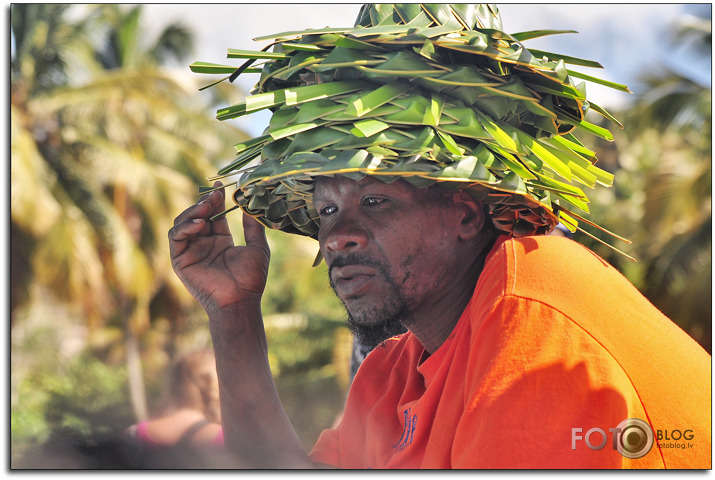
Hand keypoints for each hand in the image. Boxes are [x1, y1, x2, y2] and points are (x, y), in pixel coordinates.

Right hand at [169, 182, 269, 314]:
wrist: (240, 300)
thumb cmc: (251, 279)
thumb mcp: (258, 248)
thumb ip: (253, 227)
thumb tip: (250, 205)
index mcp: (220, 241)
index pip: (214, 214)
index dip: (215, 199)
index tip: (220, 185)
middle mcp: (203, 244)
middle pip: (197, 215)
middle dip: (204, 201)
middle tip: (214, 194)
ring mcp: (190, 251)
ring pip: (183, 222)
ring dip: (193, 211)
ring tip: (206, 206)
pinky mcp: (180, 260)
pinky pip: (176, 237)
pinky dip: (185, 226)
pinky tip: (200, 223)